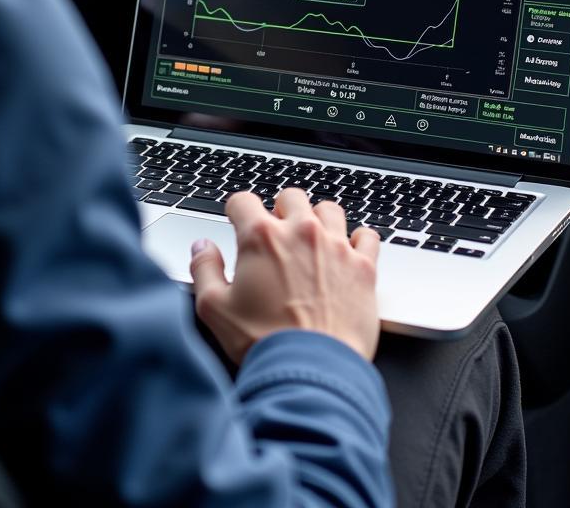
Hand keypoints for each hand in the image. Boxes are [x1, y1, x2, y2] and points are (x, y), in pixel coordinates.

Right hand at [190, 189, 381, 364]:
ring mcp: (336, 247)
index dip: (237, 211)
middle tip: (277, 233)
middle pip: (290, 196)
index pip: (243, 200)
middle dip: (280, 209)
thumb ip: (204, 268)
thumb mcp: (214, 308)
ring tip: (312, 240)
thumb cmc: (263, 342)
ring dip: (318, 220)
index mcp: (261, 237)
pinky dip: (358, 240)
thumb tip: (202, 247)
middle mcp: (300, 232)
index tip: (238, 222)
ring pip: (329, 209)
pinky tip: (349, 252)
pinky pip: (367, 235)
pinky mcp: (364, 267)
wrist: (311, 372)